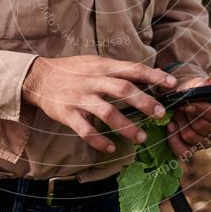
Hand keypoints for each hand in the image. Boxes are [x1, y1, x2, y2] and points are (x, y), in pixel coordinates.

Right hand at [22, 55, 177, 153]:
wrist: (39, 77)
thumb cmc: (73, 70)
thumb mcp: (95, 63)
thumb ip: (117, 70)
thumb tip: (147, 77)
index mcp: (103, 66)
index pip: (133, 69)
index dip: (154, 76)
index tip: (172, 84)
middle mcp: (93, 80)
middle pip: (123, 89)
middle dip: (144, 102)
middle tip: (161, 113)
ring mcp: (80, 97)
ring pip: (107, 112)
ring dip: (126, 126)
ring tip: (141, 137)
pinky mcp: (67, 114)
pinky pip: (85, 130)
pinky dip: (99, 140)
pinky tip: (110, 148)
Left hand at [162, 75, 210, 160]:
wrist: (185, 100)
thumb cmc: (195, 91)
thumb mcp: (199, 84)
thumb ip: (203, 85)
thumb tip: (203, 86)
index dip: (201, 110)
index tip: (187, 104)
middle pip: (202, 126)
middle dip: (187, 115)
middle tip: (181, 106)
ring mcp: (208, 143)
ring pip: (190, 136)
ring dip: (180, 122)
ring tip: (177, 113)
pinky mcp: (195, 150)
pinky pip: (183, 152)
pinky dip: (173, 138)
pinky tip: (171, 126)